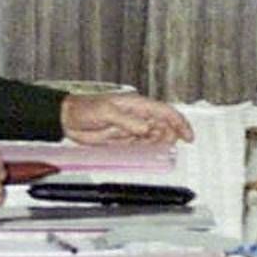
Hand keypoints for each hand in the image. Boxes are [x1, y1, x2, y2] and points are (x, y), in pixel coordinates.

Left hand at [60, 92, 193, 145]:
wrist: (68, 119)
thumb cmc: (84, 108)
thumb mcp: (107, 112)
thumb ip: (128, 122)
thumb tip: (146, 129)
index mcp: (137, 105)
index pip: (166, 113)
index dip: (180, 124)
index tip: (188, 136)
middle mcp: (138, 116)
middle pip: (164, 127)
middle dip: (167, 137)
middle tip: (159, 146)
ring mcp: (132, 128)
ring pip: (154, 139)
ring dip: (154, 146)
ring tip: (142, 147)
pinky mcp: (124, 139)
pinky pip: (141, 147)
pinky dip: (143, 151)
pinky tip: (138, 151)